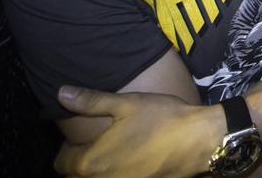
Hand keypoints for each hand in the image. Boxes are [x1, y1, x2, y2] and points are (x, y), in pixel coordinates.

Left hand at [53, 85, 221, 176]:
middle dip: (80, 161)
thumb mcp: (126, 104)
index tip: (81, 136)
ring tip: (113, 151)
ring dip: (98, 170)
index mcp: (91, 161)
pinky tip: (131, 159)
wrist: (200, 139)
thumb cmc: (161, 118)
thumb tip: (61, 93)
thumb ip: (91, 101)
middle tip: (97, 142)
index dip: (68, 148)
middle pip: (76, 176)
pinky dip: (117, 174)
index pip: (61, 162)